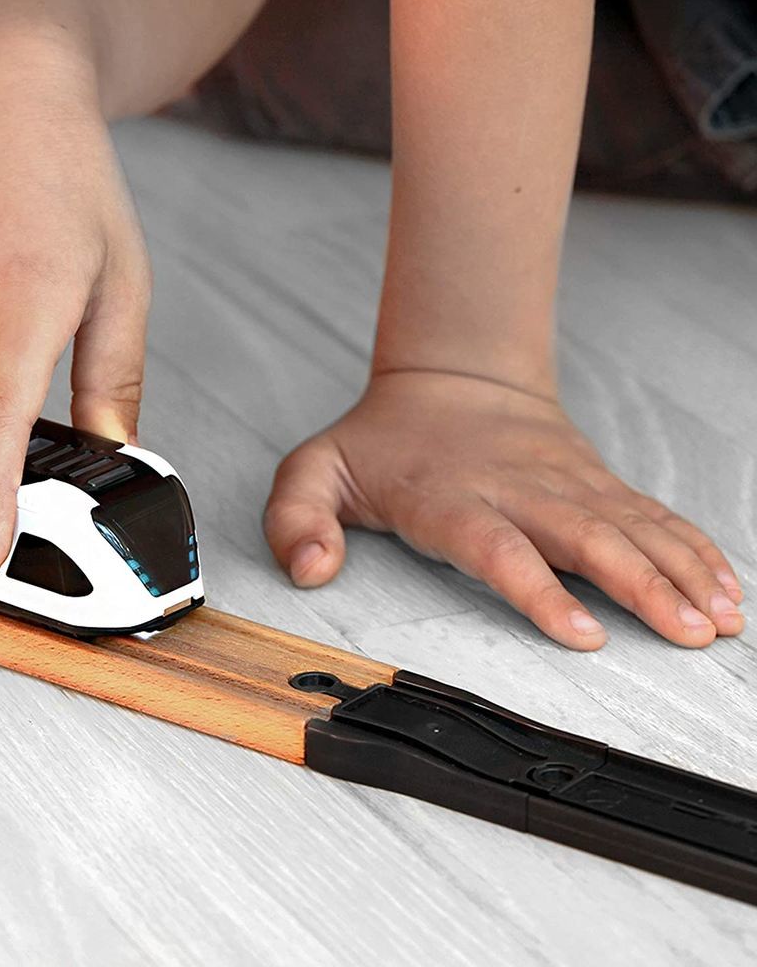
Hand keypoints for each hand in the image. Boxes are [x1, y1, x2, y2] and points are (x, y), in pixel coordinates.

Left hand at [264, 370, 744, 648]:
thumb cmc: (380, 438)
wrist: (448, 376)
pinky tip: (724, 585)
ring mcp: (562, 482)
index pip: (499, 546)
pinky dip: (690, 548)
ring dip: (679, 571)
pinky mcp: (592, 479)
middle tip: (686, 632)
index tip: (582, 633)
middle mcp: (517, 490)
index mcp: (450, 498)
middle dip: (640, 586)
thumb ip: (295, 520)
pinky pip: (650, 514)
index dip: (539, 589)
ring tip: (719, 619)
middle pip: (586, 537)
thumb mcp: (313, 471)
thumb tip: (310, 574)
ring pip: (630, 526)